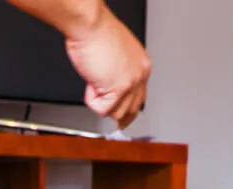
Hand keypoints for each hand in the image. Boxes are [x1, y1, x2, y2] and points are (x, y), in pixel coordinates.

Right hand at [64, 8, 150, 128]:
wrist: (90, 25)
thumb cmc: (97, 33)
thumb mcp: (116, 55)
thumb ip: (119, 72)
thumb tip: (111, 86)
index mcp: (142, 66)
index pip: (140, 97)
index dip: (129, 109)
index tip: (123, 118)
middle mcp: (140, 75)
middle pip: (131, 109)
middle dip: (117, 114)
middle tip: (106, 112)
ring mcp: (130, 83)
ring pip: (117, 112)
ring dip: (101, 102)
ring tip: (93, 83)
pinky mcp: (118, 90)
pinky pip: (103, 110)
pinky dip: (92, 101)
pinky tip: (90, 85)